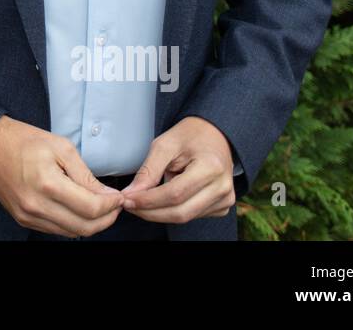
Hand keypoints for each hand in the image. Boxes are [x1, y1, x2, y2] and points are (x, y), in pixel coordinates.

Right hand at [0, 115, 124, 236]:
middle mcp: (36, 206)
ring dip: (91, 224)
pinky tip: (77, 209)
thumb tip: (107, 195)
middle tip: (113, 205)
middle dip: (106, 218)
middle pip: (84, 227)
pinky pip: (56, 230)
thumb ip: (85, 175)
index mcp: (48, 184)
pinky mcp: (23, 220)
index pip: (91, 208)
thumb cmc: (23, 141)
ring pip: (72, 232)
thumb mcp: (61, 147)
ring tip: (98, 206)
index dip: (111, 205)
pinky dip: (72, 224)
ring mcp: (28, 216)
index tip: (118, 197)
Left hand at [120, 116, 236, 222]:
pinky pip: (192, 215)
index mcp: (211, 168)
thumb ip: (148, 171)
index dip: (148, 200)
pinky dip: (173, 210)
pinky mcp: (222, 207)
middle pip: (180, 212)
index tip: (127, 199)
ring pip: (185, 217)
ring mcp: (225, 199)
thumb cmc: (190, 136)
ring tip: (144, 198)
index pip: (174, 194)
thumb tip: (131, 194)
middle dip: (150, 212)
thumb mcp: (164, 145)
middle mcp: (222, 187)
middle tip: (129, 204)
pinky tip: (164, 198)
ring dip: (159, 212)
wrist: (214, 134)